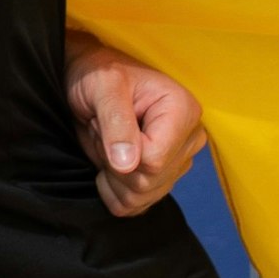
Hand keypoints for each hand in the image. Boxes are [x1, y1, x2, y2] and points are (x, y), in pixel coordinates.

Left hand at [64, 30, 206, 216]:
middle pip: (149, 182)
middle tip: (102, 130)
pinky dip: (113, 190)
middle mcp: (188, 138)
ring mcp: (178, 160)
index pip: (154, 160)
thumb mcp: (102, 86)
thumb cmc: (97, 73)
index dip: (119, 151)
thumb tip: (128, 165)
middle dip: (112, 163)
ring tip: (108, 141)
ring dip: (111, 175)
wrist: (89, 79)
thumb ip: (115, 123)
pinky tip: (109, 162)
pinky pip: (137, 204)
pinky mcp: (163, 176)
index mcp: (183, 111)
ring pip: (142, 197)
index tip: (104, 122)